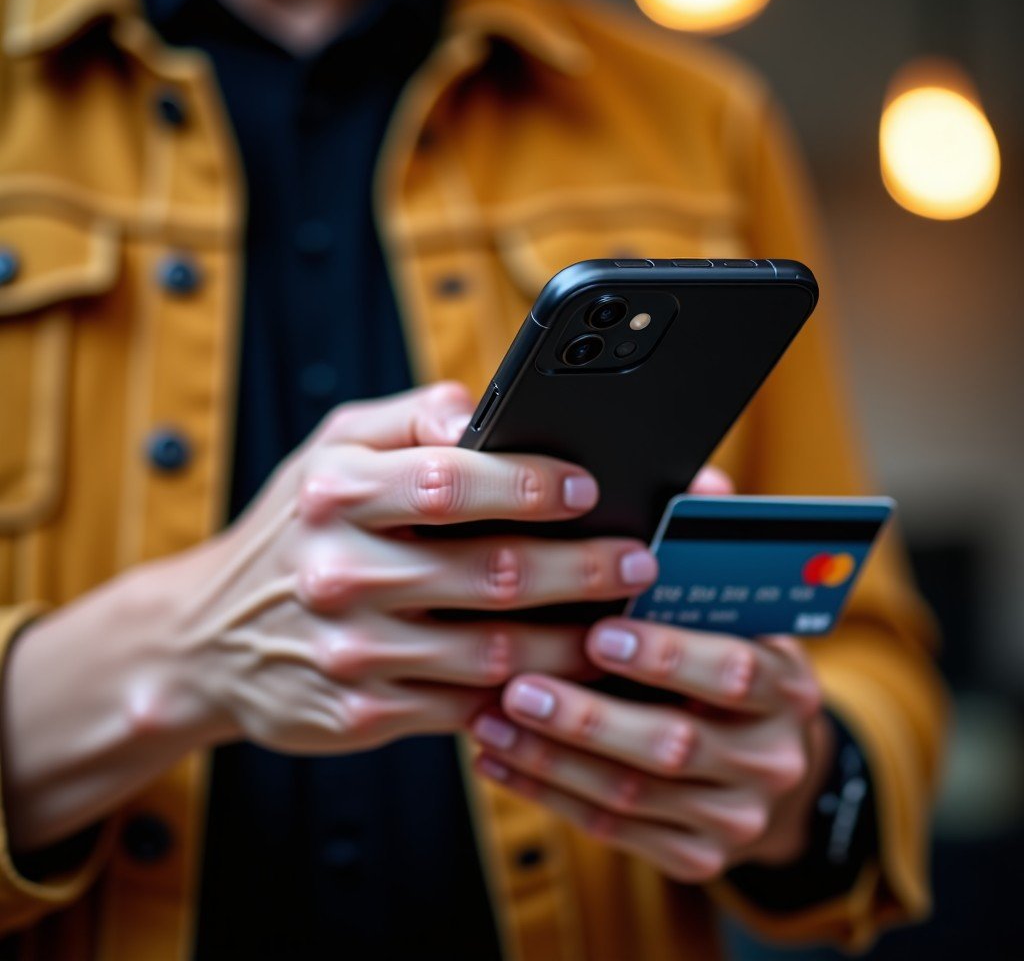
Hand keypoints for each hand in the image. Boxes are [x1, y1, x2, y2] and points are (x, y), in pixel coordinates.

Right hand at [3, 381, 660, 850]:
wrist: (210, 638)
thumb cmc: (296, 527)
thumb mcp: (332, 448)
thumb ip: (410, 415)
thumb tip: (487, 410)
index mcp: (334, 492)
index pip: (452, 480)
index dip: (533, 483)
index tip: (590, 489)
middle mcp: (338, 572)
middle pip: (491, 573)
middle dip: (582, 568)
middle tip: (638, 560)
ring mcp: (350, 653)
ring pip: (495, 653)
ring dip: (574, 640)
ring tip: (623, 622)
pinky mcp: (362, 715)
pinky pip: (469, 706)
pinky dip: (529, 692)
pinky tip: (566, 676)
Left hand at [469, 468, 833, 882]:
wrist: (776, 772)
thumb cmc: (736, 664)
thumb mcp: (745, 614)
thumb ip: (718, 552)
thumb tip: (703, 482)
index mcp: (786, 686)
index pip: (736, 671)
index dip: (667, 656)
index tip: (600, 632)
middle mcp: (770, 758)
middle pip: (673, 744)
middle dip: (588, 715)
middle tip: (519, 685)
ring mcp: (734, 817)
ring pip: (630, 793)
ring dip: (550, 757)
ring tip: (486, 720)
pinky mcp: (696, 856)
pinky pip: (612, 829)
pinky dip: (549, 794)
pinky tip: (498, 761)